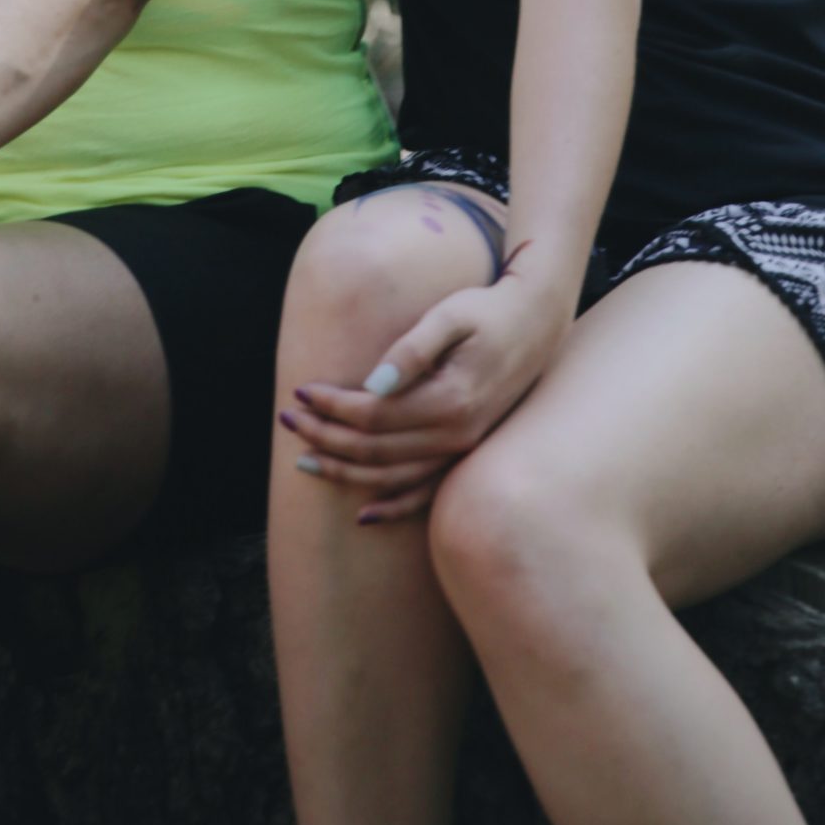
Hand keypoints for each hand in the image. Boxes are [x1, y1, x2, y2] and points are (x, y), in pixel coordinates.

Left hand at [285, 270, 572, 522]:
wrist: (537, 322)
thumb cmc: (489, 310)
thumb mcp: (451, 315)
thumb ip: (412, 350)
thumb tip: (371, 384)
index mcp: (449, 400)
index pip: (373, 415)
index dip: (332, 405)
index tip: (299, 389)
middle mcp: (456, 434)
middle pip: (375, 450)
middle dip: (325, 437)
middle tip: (287, 419)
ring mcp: (462, 449)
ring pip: (393, 476)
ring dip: (345, 472)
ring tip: (303, 460)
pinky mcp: (466, 451)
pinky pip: (426, 491)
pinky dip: (395, 506)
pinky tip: (364, 514)